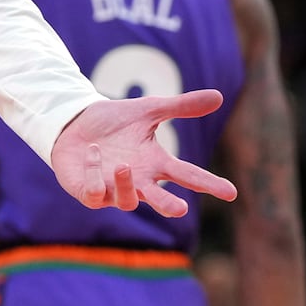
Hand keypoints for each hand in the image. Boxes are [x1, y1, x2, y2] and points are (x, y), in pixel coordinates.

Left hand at [50, 89, 236, 215]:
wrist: (74, 124)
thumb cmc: (114, 122)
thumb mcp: (148, 110)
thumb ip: (181, 107)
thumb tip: (219, 96)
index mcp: (156, 163)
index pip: (187, 176)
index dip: (208, 184)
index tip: (231, 192)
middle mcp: (139, 181)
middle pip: (159, 200)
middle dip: (168, 205)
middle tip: (180, 209)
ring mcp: (113, 190)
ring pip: (127, 201)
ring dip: (126, 185)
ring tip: (124, 165)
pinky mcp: (89, 192)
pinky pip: (94, 193)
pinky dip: (94, 176)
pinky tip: (92, 153)